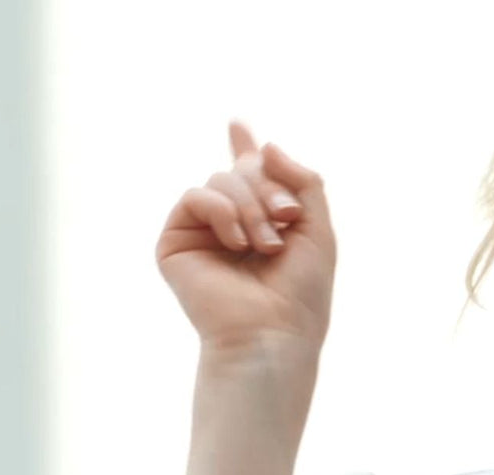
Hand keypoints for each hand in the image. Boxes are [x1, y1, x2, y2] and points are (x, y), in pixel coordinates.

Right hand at [156, 120, 336, 361]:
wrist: (272, 331)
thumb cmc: (301, 292)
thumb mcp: (318, 229)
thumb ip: (303, 181)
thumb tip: (265, 145)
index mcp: (263, 223)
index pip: (250, 178)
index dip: (245, 150)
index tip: (237, 124)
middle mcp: (230, 225)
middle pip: (244, 170)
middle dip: (270, 187)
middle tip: (288, 218)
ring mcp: (201, 232)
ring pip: (220, 180)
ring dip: (251, 206)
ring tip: (266, 245)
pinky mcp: (175, 242)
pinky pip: (195, 196)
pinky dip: (222, 211)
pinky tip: (238, 242)